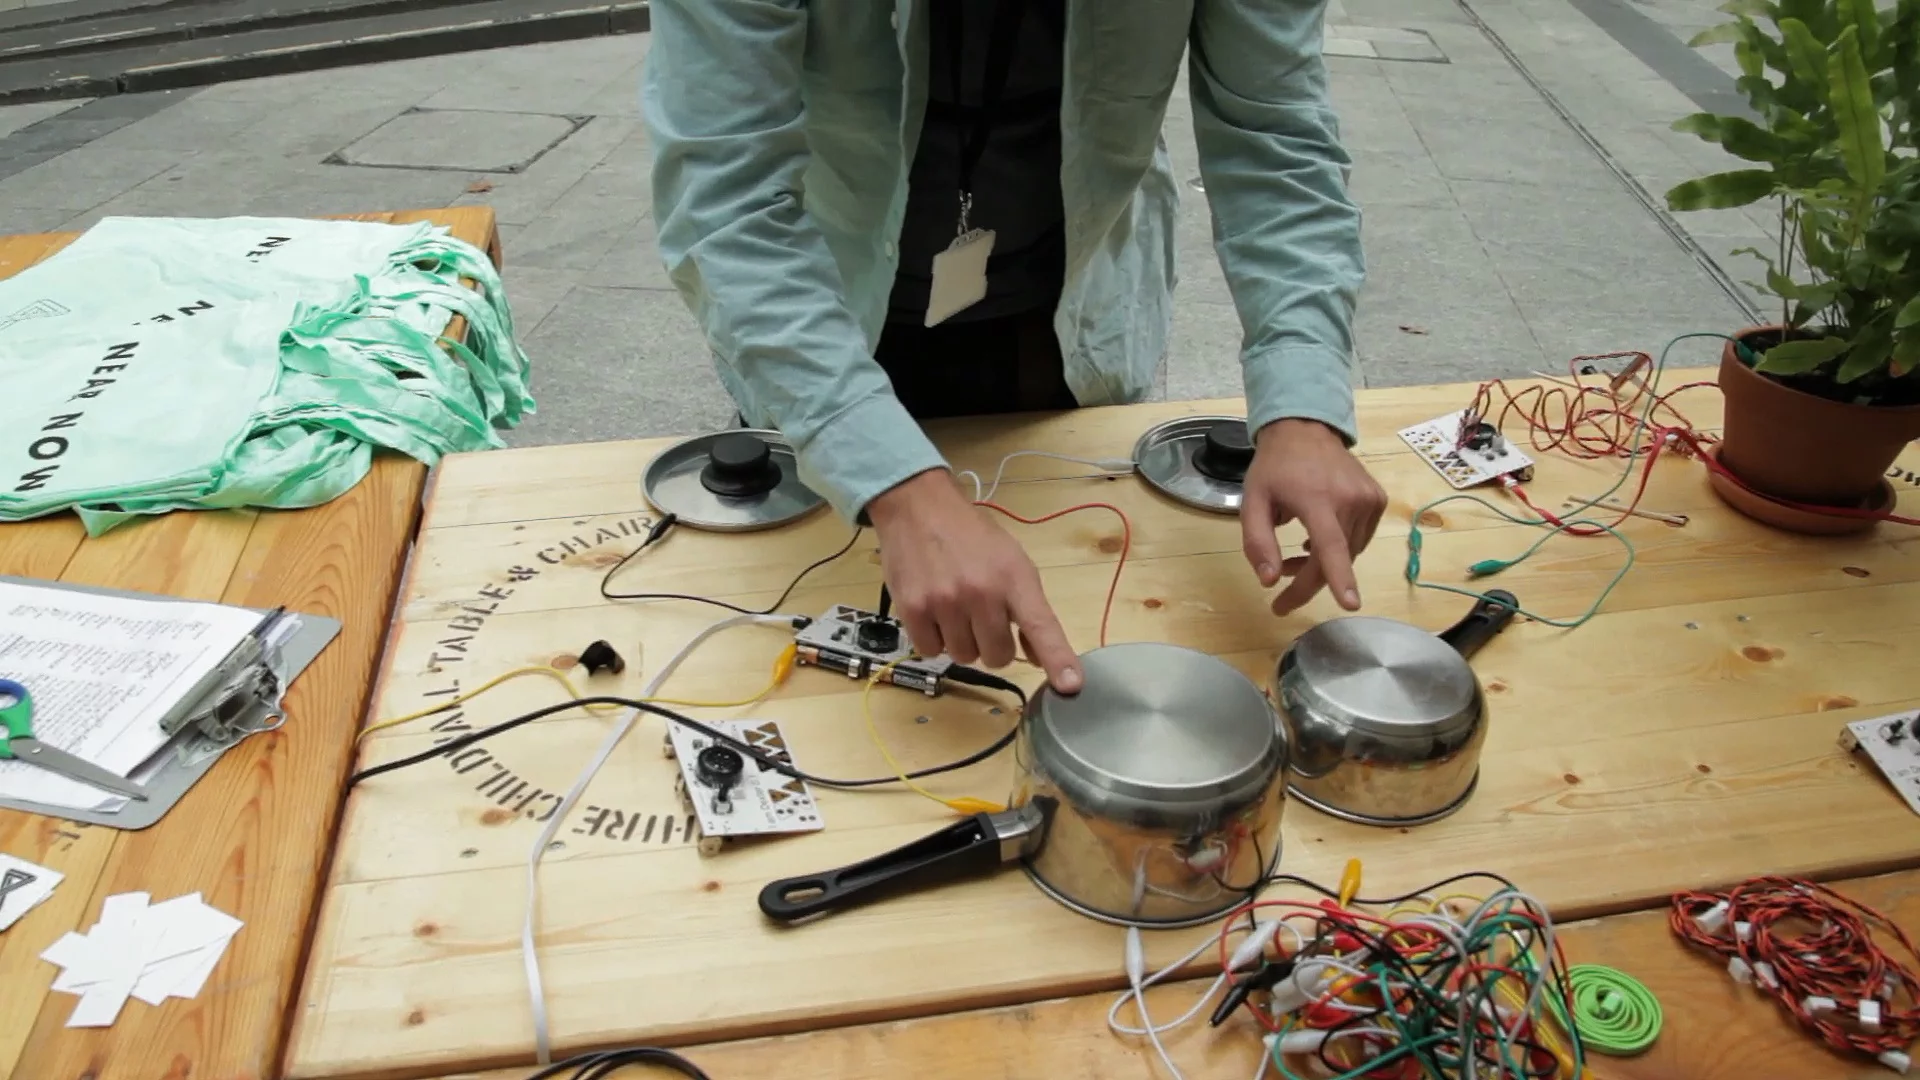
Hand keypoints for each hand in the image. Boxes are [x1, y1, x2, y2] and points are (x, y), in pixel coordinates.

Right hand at [866, 470, 1082, 691]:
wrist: (919, 508)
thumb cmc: (972, 537)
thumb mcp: (1011, 562)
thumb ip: (1028, 609)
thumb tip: (1040, 658)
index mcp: (1014, 578)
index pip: (1041, 626)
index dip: (1058, 659)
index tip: (1071, 686)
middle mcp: (982, 592)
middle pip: (999, 656)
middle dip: (993, 643)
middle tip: (982, 616)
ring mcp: (945, 603)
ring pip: (964, 657)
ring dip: (962, 641)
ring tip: (954, 608)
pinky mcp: (913, 610)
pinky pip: (932, 652)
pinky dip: (934, 640)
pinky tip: (933, 611)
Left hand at [1241, 419, 1388, 615]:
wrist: (1305, 429)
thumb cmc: (1275, 468)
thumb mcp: (1252, 501)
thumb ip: (1258, 542)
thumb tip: (1270, 581)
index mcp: (1317, 498)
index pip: (1332, 545)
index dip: (1340, 578)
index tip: (1350, 604)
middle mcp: (1350, 499)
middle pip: (1336, 559)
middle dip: (1308, 585)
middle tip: (1282, 599)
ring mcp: (1369, 499)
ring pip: (1348, 553)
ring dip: (1321, 567)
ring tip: (1295, 559)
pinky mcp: (1377, 500)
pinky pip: (1358, 539)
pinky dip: (1338, 550)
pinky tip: (1317, 540)